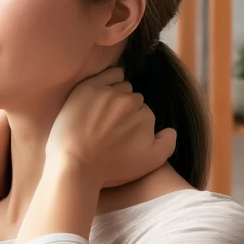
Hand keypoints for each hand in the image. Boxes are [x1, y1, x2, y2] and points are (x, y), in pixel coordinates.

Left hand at [45, 66, 176, 188]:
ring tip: (104, 114)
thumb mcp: (149, 163)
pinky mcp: (89, 88)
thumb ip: (168, 144)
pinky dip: (112, 77)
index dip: (134, 124)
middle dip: (127, 110)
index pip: (145, 113)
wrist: (73, 166)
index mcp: (145, 116)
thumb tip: (170, 129)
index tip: (122, 136)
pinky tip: (106, 90)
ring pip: (122, 87)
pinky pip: (110, 73)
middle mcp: (129, 101)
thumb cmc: (109, 170)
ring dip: (117, 96)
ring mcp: (108, 93)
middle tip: (111, 127)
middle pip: (134, 99)